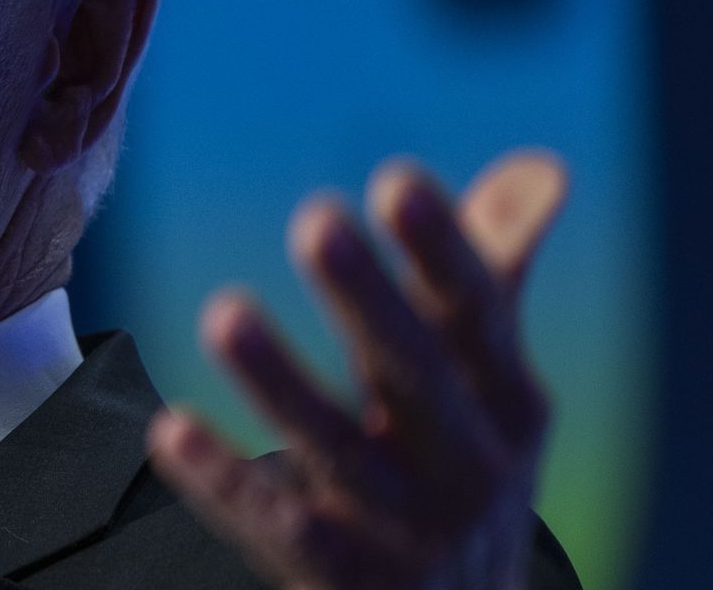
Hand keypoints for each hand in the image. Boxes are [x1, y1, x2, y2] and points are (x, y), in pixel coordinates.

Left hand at [146, 151, 567, 588]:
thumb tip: (544, 165)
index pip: (478, 314)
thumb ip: (494, 275)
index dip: (445, 250)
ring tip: (223, 311)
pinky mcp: (352, 586)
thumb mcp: (489, 388)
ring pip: (340, 454)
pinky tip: (168, 428)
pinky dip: (228, 482)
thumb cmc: (460, 472)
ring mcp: (413, 536)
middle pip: (414, 375)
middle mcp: (475, 470)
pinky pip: (282, 529)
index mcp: (511, 403)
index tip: (398, 179)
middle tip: (316, 218)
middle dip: (370, 299)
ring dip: (283, 384)